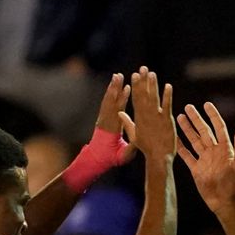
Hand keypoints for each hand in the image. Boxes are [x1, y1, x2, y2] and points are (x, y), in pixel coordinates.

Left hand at [61, 73, 134, 192]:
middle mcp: (106, 121)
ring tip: (117, 75)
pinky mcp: (102, 118)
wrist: (97, 158)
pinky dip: (110, 93)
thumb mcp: (123, 156)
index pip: (118, 111)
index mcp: (113, 129)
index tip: (127, 88)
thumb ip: (130, 149)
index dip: (123, 99)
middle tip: (119, 76)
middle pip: (111, 102)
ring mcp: (103, 118)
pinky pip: (106, 104)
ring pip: (107, 100)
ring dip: (112, 87)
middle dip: (115, 88)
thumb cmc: (112, 158)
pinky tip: (114, 85)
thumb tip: (137, 143)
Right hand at [118, 66, 175, 159]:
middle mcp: (146, 115)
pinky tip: (168, 86)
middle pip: (143, 95)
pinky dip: (167, 96)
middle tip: (142, 68)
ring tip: (152, 73)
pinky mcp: (167, 121)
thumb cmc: (147, 147)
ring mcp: (157, 117)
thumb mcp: (134, 134)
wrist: (158, 157)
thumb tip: (119, 113)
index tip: (134, 74)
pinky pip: (167, 106)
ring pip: (153, 98)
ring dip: (152, 85)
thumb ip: (127, 122)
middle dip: (143, 81)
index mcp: (139, 117)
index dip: (135, 86)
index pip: (136, 98)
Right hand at [176, 102, 234, 234]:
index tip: (207, 104)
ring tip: (179, 117)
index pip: (219, 128)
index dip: (213, 116)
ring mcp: (204, 159)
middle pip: (203, 131)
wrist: (224, 202)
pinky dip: (181, 147)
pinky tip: (174, 138)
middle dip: (196, 119)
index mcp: (225, 149)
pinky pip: (187, 155)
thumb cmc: (234, 185)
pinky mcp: (196, 169)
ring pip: (194, 140)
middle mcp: (214, 151)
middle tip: (188, 107)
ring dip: (187, 129)